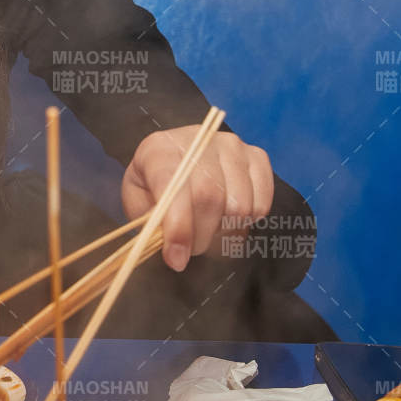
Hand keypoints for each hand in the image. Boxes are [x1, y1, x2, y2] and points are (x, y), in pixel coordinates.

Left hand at [121, 125, 273, 271]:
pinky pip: (261, 205)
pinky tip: (226, 217)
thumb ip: (152, 223)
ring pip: (239, 206)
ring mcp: (232, 147)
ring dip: (223, 232)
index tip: (176, 259)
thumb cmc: (154, 186)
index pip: (172, 185)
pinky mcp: (257, 157)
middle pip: (210, 198)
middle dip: (200, 237)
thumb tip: (177, 252)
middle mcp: (199, 141)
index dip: (178, 227)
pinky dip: (245, 223)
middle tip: (189, 248)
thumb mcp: (139, 203)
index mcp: (159, 150)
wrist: (176, 162)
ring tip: (206, 229)